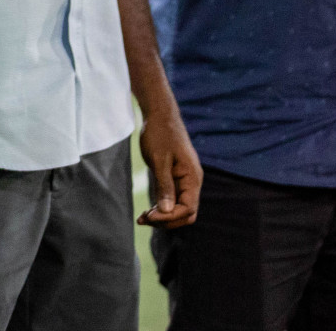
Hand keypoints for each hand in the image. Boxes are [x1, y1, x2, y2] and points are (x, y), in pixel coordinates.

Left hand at [137, 109, 201, 228]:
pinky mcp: (174, 179)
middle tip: (145, 219)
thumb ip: (164, 186)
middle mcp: (192, 182)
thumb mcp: (159, 160)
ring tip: (142, 218)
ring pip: (178, 209)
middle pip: (186, 213)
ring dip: (162, 217)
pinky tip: (146, 211)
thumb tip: (166, 211)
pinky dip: (160, 208)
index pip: (188, 209)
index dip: (170, 216)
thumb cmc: (160, 134)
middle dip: (167, 220)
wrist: (159, 115)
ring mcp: (184, 181)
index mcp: (192, 178)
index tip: (150, 215)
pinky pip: (171, 201)